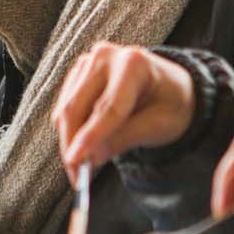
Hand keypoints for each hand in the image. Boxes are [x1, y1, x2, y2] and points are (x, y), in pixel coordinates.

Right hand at [52, 43, 195, 183]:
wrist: (168, 86)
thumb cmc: (169, 104)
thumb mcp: (159, 125)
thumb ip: (125, 139)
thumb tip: (90, 159)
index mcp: (135, 64)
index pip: (108, 106)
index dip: (90, 136)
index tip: (76, 163)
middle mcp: (106, 55)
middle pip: (78, 107)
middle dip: (73, 145)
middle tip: (76, 178)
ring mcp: (88, 61)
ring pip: (66, 109)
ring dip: (69, 142)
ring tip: (81, 169)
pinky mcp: (78, 73)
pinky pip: (64, 107)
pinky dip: (69, 131)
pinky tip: (83, 146)